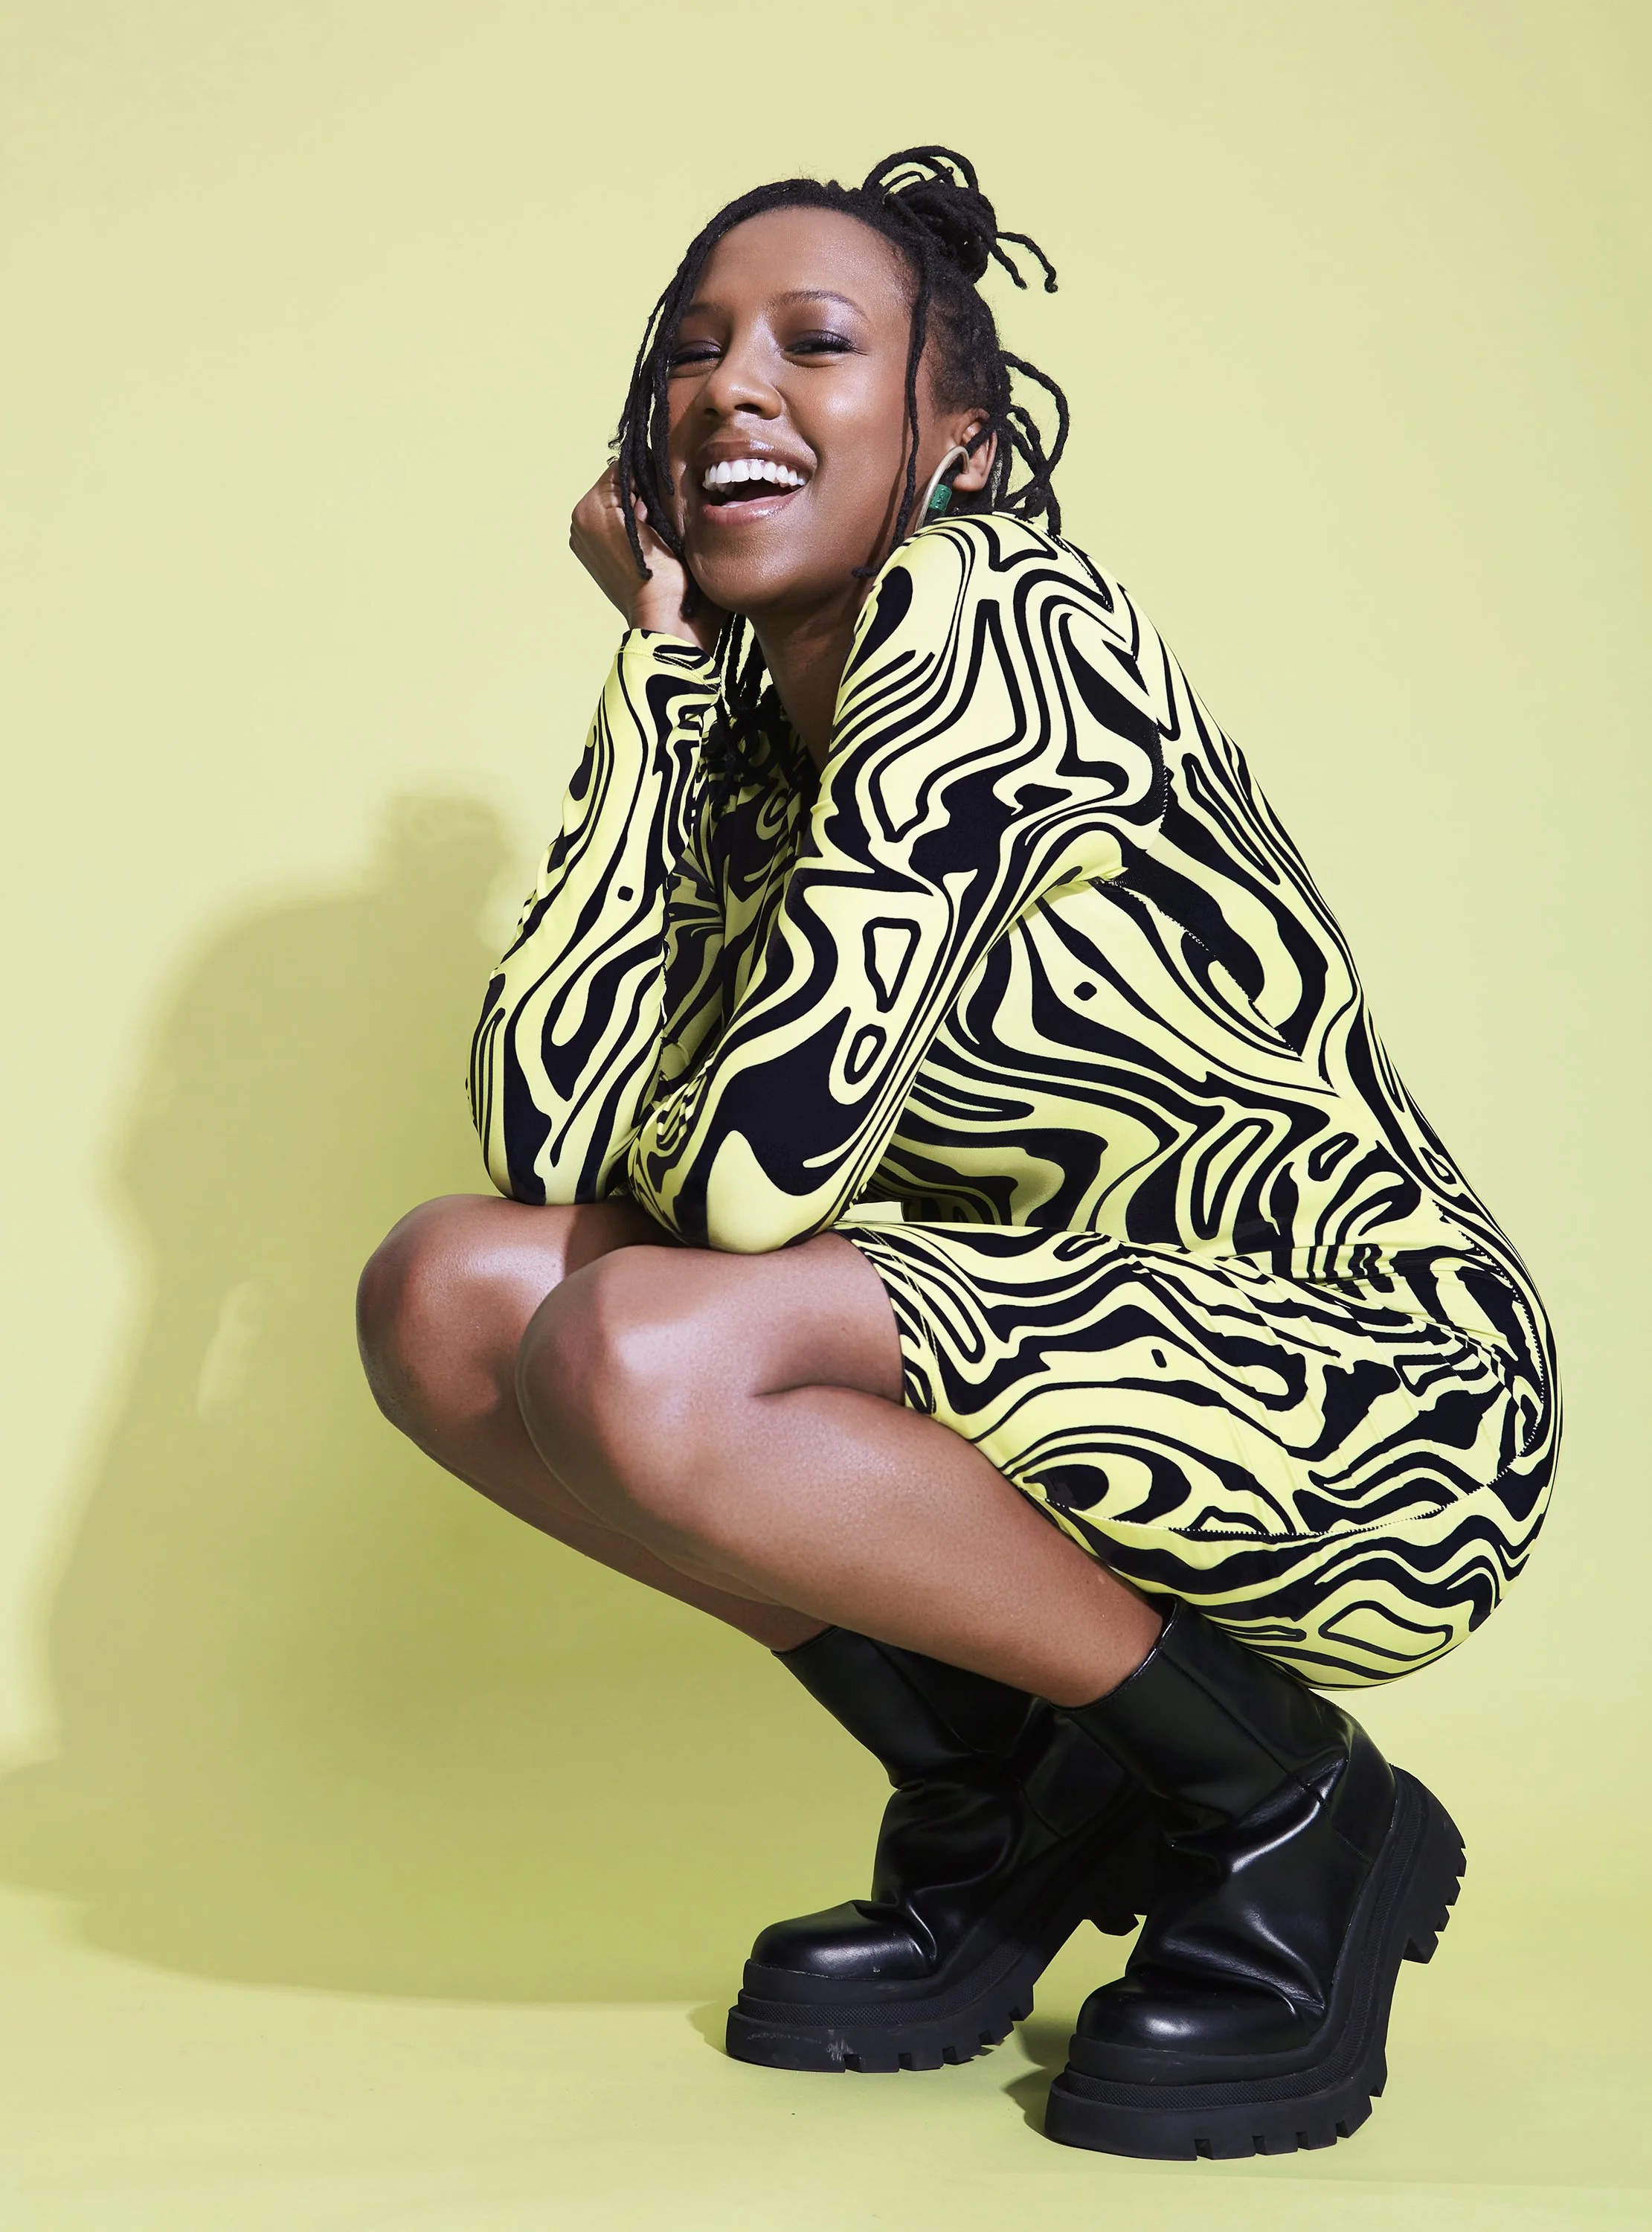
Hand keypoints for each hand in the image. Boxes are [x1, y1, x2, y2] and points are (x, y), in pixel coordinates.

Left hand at [569, 466, 725, 652]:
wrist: (665, 618)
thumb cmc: (668, 571)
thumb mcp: (662, 515)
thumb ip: (650, 483)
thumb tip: (650, 467)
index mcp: (590, 507)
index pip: (623, 466)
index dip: (648, 474)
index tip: (662, 497)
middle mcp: (578, 520)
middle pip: (615, 484)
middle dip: (639, 492)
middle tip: (659, 519)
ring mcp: (581, 539)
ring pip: (614, 503)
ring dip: (636, 509)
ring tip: (655, 533)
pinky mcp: (590, 554)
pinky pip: (611, 523)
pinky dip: (629, 526)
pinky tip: (646, 544)